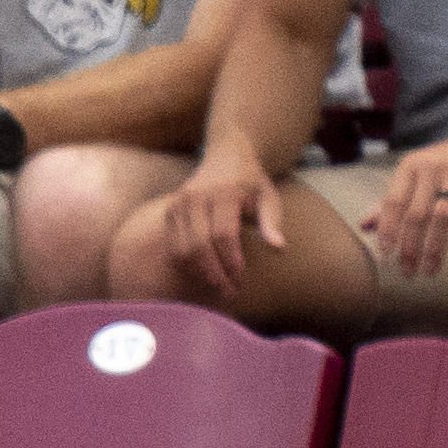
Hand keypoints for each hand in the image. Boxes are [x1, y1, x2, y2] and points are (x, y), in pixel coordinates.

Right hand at [160, 149, 282, 298]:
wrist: (225, 156)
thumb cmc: (251, 181)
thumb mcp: (268, 196)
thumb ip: (271, 220)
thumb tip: (278, 246)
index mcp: (223, 193)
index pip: (223, 234)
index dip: (231, 260)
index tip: (240, 278)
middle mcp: (196, 197)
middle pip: (199, 244)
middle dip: (214, 272)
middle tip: (228, 290)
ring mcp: (179, 204)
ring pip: (183, 248)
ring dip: (199, 272)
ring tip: (216, 285)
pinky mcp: (169, 212)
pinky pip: (174, 246)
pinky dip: (187, 264)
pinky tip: (202, 273)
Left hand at [358, 123, 447, 279]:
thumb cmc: (447, 162)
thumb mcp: (417, 173)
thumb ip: (393, 198)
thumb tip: (364, 225)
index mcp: (411, 166)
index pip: (392, 202)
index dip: (387, 230)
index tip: (385, 256)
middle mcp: (433, 168)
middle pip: (416, 214)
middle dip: (409, 248)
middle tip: (407, 272)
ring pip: (442, 216)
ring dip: (434, 247)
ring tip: (429, 271)